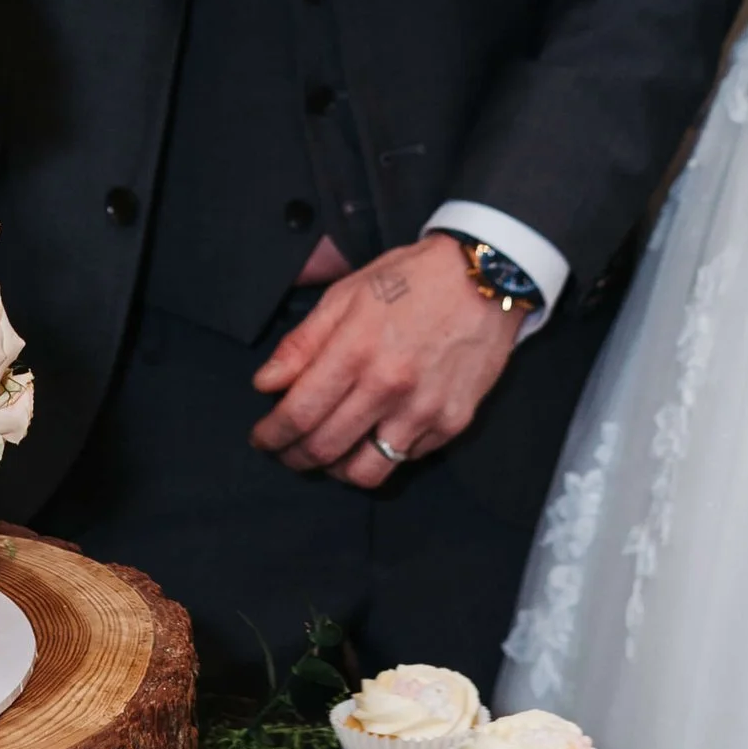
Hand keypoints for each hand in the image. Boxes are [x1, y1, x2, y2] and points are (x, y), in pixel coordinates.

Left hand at [251, 234, 524, 486]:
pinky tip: (376, 431)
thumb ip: (302, 343)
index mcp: (355, 350)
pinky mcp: (452, 423)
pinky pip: (406, 459)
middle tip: (285, 450)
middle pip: (325, 449)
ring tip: (329, 452)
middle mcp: (389, 387)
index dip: (271, 435)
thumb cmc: (410, 280)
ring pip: (366, 471)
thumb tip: (266, 384)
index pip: (298, 414)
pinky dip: (383, 453)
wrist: (485, 277)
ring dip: (337, 469)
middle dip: (294, 457)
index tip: (262, 437)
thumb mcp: (346, 294)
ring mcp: (424, 410)